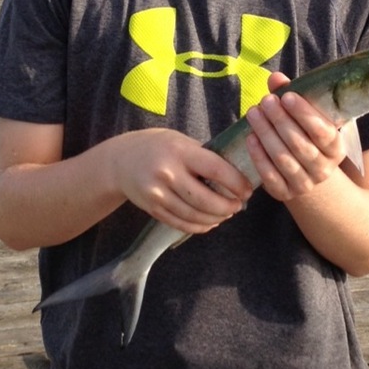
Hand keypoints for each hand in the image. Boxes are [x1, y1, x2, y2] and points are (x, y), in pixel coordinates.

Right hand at [112, 128, 252, 233]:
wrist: (120, 161)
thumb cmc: (158, 147)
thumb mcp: (181, 142)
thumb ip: (205, 157)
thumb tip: (237, 175)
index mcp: (180, 152)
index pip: (216, 170)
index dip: (237, 183)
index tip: (248, 190)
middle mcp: (167, 173)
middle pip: (206, 200)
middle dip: (228, 206)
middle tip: (238, 205)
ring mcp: (158, 194)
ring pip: (195, 216)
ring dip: (216, 218)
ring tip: (226, 213)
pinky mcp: (153, 209)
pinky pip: (182, 224)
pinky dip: (200, 226)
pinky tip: (210, 222)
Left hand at [245, 72, 345, 201]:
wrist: (304, 173)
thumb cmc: (305, 137)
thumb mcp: (306, 117)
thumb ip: (292, 97)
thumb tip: (275, 79)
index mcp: (336, 148)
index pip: (323, 132)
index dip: (304, 114)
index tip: (286, 96)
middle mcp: (323, 170)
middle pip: (301, 145)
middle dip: (280, 121)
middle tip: (265, 101)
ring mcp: (304, 185)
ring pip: (284, 159)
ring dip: (266, 135)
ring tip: (253, 114)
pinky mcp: (285, 194)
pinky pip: (271, 177)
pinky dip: (259, 157)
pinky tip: (250, 138)